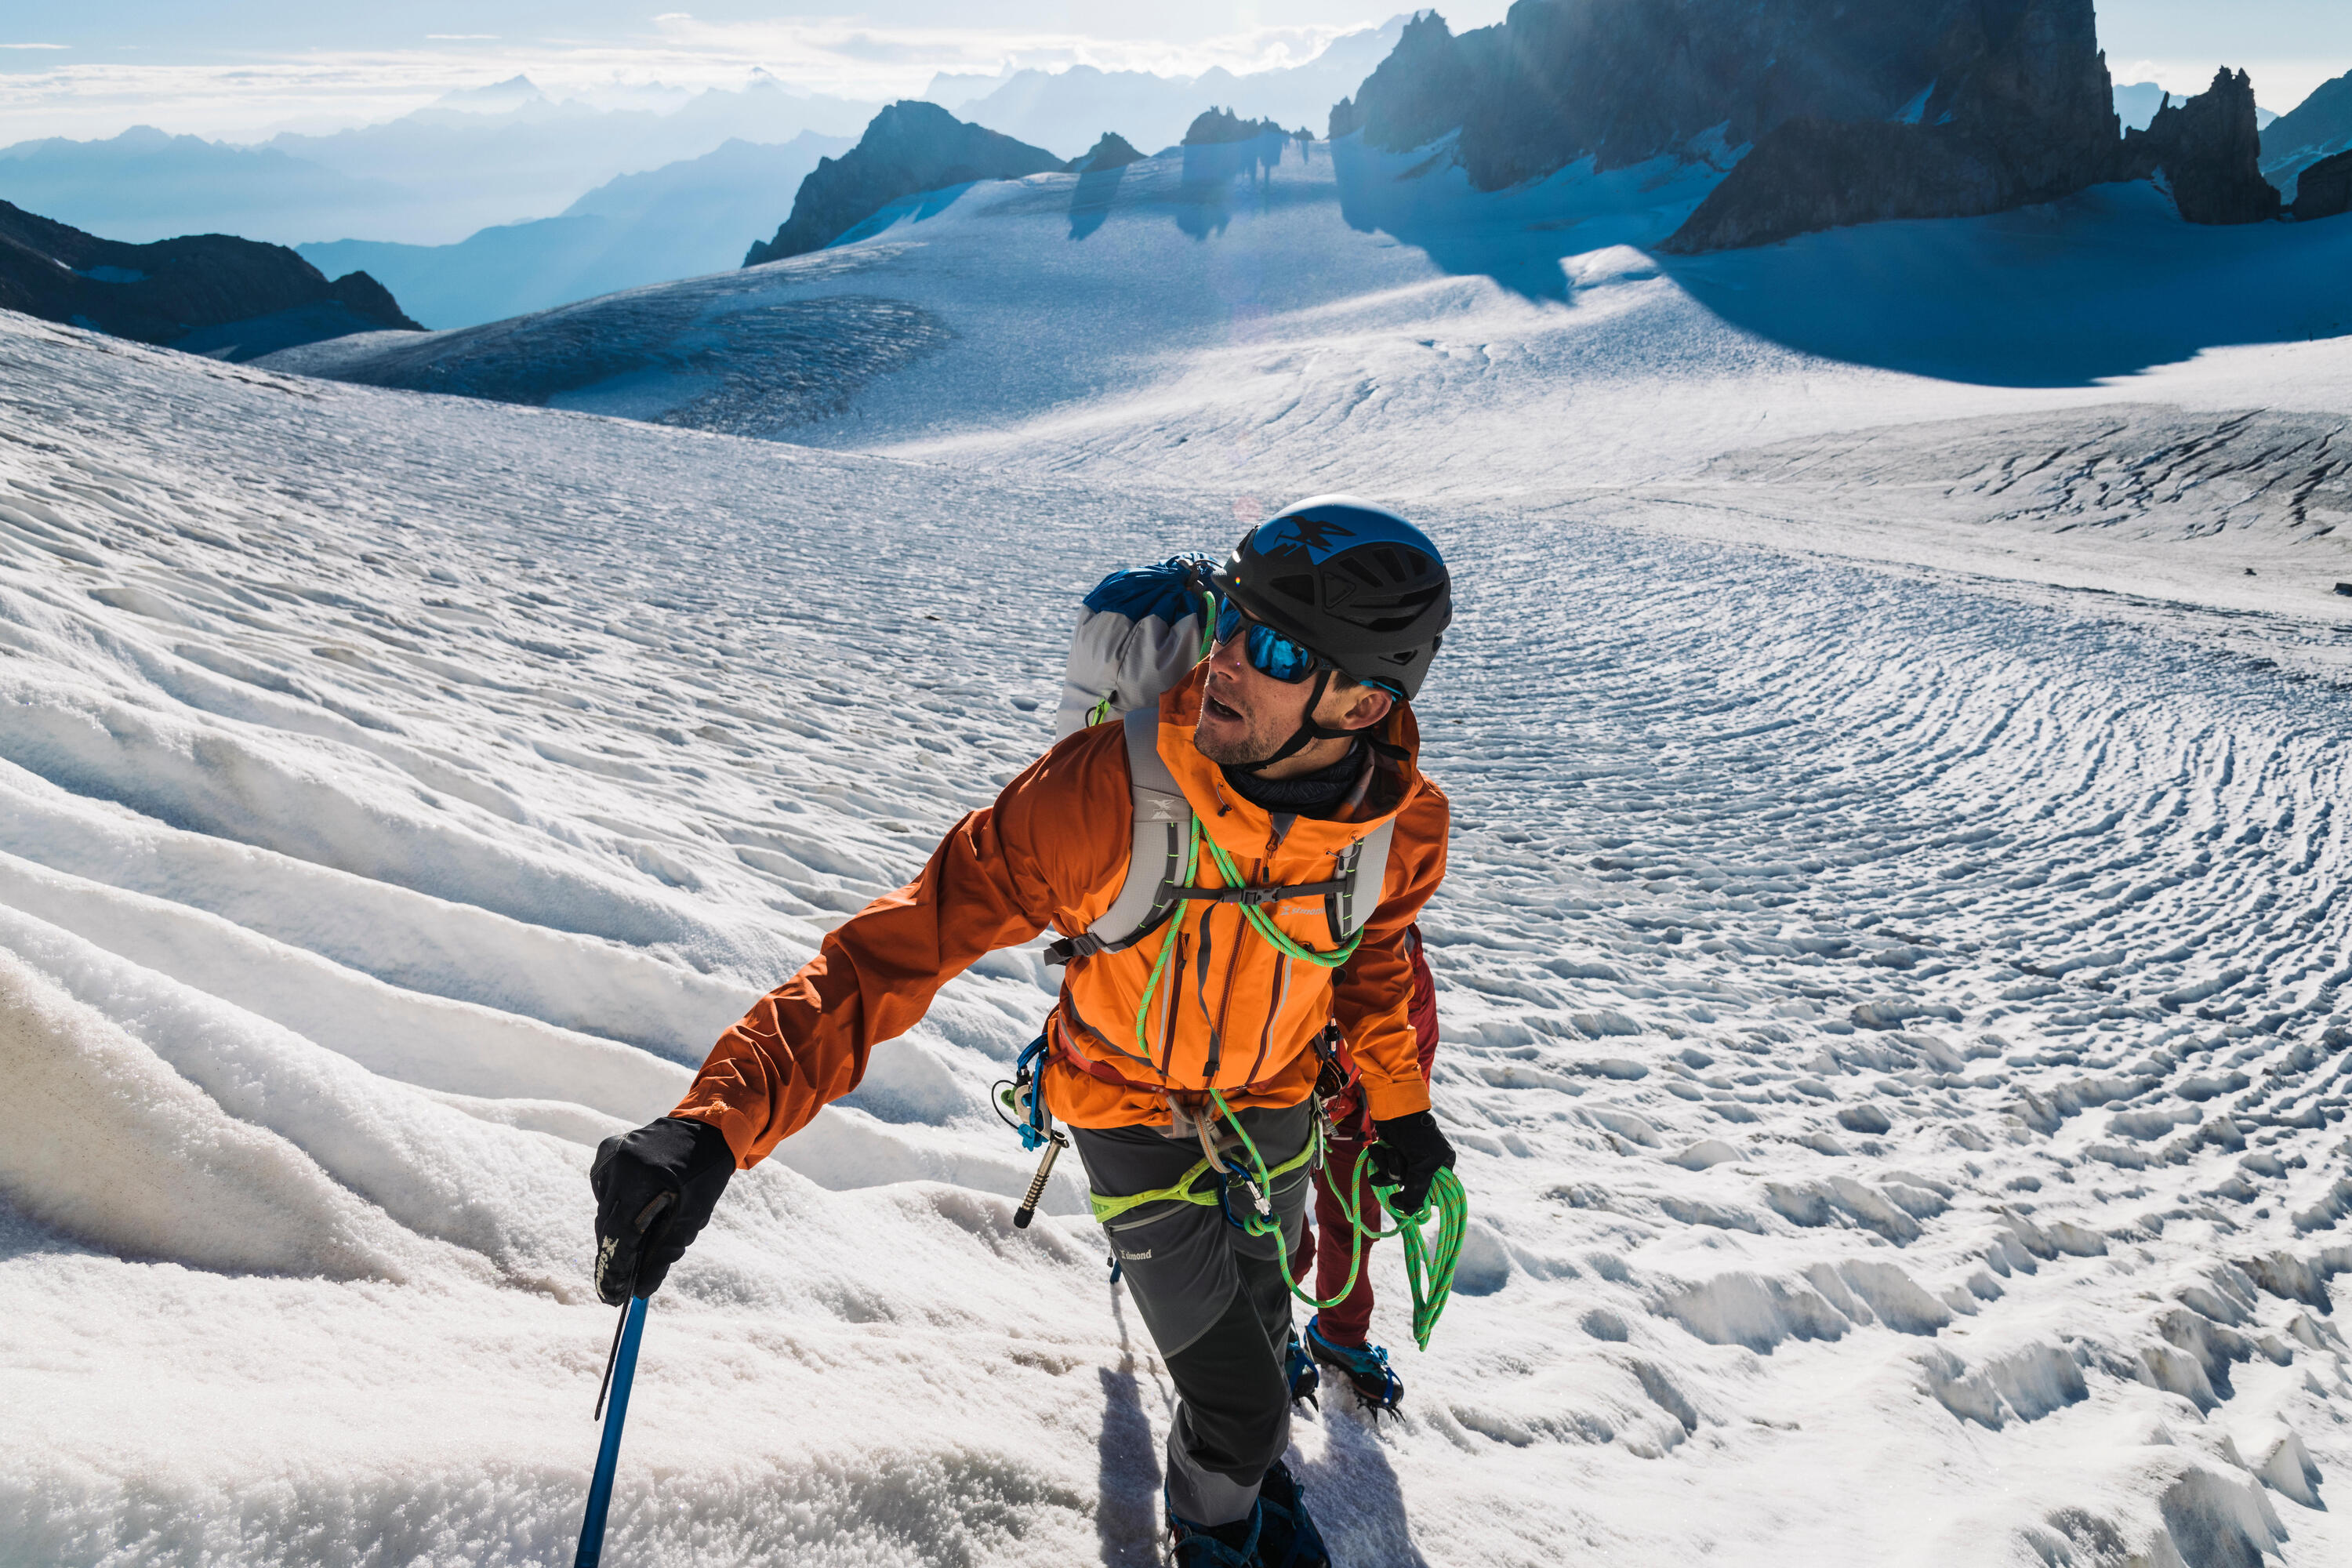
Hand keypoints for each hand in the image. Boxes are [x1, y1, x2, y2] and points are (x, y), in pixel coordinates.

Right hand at [590, 1116, 734, 1304]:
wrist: (705, 1128)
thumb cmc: (704, 1175)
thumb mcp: (693, 1217)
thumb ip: (666, 1253)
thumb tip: (642, 1289)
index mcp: (645, 1180)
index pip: (620, 1236)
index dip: (614, 1271)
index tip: (613, 1297)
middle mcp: (621, 1165)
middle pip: (607, 1226)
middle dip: (614, 1257)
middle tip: (618, 1286)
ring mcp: (610, 1155)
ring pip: (603, 1209)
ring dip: (616, 1231)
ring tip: (633, 1247)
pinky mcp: (606, 1150)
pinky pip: (604, 1190)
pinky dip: (616, 1205)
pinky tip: (635, 1206)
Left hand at [1369, 1110, 1454, 1215]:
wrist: (1394, 1110)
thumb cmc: (1416, 1135)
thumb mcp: (1422, 1164)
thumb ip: (1417, 1190)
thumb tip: (1410, 1213)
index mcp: (1442, 1165)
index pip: (1433, 1193)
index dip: (1417, 1198)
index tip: (1403, 1202)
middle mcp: (1426, 1164)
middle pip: (1409, 1186)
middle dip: (1398, 1174)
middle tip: (1399, 1163)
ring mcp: (1407, 1160)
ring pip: (1393, 1178)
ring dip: (1387, 1165)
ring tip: (1390, 1149)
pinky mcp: (1391, 1154)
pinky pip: (1382, 1168)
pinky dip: (1380, 1158)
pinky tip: (1381, 1147)